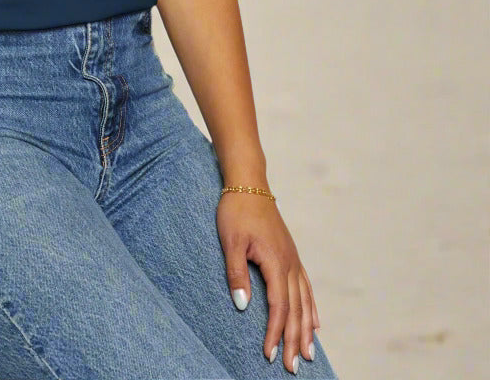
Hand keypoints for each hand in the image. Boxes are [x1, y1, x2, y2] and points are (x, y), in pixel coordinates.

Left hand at [216, 191, 319, 373]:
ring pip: (304, 301)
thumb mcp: (230, 241)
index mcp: (275, 262)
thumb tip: (242, 306)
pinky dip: (311, 308)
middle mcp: (290, 264)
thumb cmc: (235, 211)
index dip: (274, 332)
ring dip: (306, 330)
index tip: (269, 354)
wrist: (249, 184)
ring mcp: (293, 259)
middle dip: (294, 340)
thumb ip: (236, 273)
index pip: (278, 306)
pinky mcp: (291, 254)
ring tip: (308, 354)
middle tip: (293, 367)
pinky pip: (306, 287)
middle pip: (295, 309)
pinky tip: (314, 323)